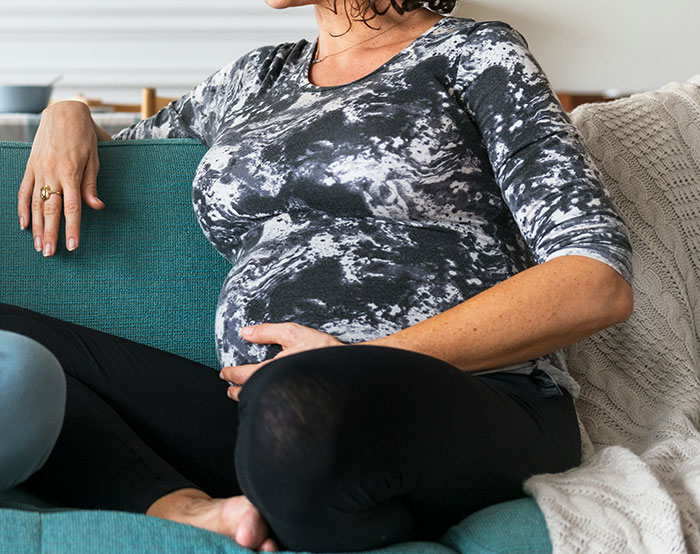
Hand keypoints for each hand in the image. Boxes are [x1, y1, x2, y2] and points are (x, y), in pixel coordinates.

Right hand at [17, 101, 104, 256]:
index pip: (72, 207)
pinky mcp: (31, 167)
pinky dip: (23, 208)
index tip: (72, 245)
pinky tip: (24, 224)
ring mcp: (39, 170)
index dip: (72, 228)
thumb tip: (97, 207)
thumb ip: (92, 185)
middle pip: (51, 210)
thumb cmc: (85, 137)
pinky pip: (24, 191)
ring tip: (39, 246)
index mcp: (71, 172)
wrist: (64, 112)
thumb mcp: (94, 159)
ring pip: (36, 204)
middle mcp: (52, 173)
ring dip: (36, 227)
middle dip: (50, 233)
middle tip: (50, 253)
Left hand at [219, 323, 343, 400]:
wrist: (348, 371)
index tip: (225, 373)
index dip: (232, 374)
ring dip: (249, 399)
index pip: (245, 375)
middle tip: (230, 390)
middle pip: (250, 394)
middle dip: (237, 392)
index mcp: (274, 371)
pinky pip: (274, 405)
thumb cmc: (323, 352)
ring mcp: (286, 398)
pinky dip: (266, 402)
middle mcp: (278, 388)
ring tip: (244, 396)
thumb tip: (245, 332)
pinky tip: (268, 400)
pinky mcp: (297, 404)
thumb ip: (268, 332)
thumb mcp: (294, 334)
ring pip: (261, 402)